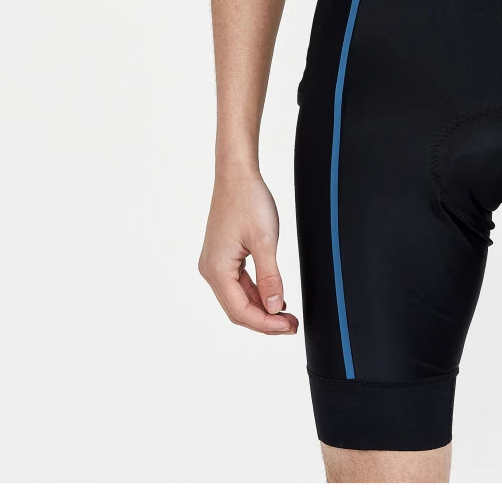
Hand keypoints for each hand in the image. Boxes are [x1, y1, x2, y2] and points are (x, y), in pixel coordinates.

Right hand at [198, 172, 299, 334]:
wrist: (237, 174)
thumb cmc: (249, 201)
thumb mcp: (265, 240)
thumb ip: (270, 276)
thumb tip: (275, 308)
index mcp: (217, 270)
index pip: (241, 311)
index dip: (266, 323)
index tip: (289, 327)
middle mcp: (210, 271)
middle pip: (237, 309)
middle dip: (265, 320)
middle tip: (292, 326)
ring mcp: (214, 264)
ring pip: (238, 298)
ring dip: (261, 308)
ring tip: (287, 315)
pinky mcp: (221, 257)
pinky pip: (238, 284)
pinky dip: (256, 293)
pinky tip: (274, 296)